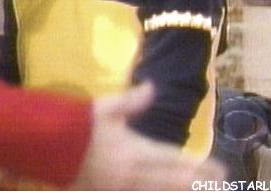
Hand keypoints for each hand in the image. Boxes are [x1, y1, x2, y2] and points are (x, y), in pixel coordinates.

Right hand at [72, 82, 225, 189]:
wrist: (48, 148)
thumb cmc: (78, 126)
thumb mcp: (104, 108)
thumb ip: (131, 100)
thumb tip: (152, 87)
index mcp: (135, 150)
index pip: (176, 160)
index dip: (201, 167)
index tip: (221, 170)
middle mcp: (134, 175)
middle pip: (175, 183)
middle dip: (200, 185)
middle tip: (222, 186)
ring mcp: (122, 189)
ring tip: (202, 191)